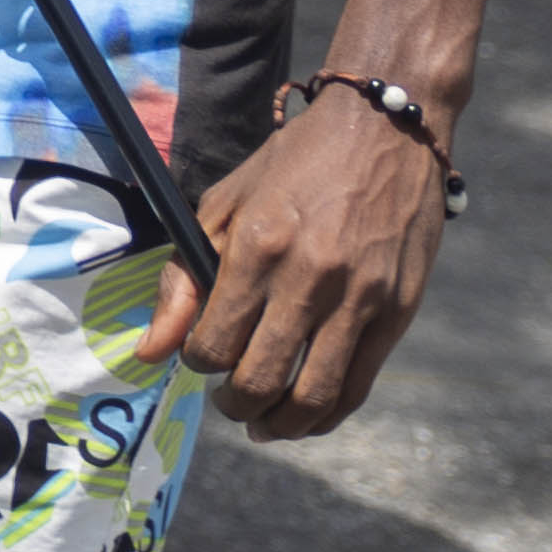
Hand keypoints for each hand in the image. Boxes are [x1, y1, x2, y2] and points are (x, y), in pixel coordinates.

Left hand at [143, 93, 445, 439]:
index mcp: (258, 245)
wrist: (386, 128)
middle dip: (234, 404)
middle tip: (228, 401)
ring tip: (264, 423)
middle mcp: (310, 277)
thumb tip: (152, 350)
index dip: (197, 361)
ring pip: (314, 398)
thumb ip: (184, 277)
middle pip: (260, 379)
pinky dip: (328, 415)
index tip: (200, 355)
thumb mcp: (228, 202)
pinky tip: (307, 414)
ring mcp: (361, 298)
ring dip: (280, 424)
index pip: (213, 341)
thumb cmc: (297, 163)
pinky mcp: (399, 311)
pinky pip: (358, 387)